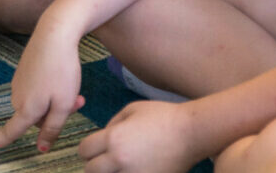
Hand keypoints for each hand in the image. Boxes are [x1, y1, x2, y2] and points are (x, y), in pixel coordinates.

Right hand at [0, 15, 83, 153]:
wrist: (55, 33)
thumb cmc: (61, 68)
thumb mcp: (63, 104)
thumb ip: (52, 128)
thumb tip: (41, 148)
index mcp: (26, 109)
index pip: (8, 133)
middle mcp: (18, 96)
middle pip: (34, 118)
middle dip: (53, 115)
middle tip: (77, 101)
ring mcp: (20, 81)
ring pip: (38, 102)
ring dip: (55, 100)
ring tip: (73, 86)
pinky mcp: (25, 69)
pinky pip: (37, 87)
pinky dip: (51, 87)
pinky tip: (63, 73)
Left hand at [78, 100, 195, 172]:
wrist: (191, 133)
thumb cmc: (162, 116)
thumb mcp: (132, 109)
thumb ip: (112, 123)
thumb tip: (102, 138)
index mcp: (114, 139)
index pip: (84, 151)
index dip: (87, 148)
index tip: (94, 147)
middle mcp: (119, 161)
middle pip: (91, 171)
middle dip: (95, 164)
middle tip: (106, 159)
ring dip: (110, 172)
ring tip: (121, 164)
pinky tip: (134, 168)